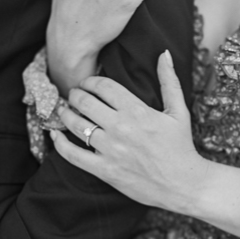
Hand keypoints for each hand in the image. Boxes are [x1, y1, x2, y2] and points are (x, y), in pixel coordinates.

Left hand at [50, 51, 206, 211]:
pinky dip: (60, 143)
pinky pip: (73, 155)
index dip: (90, 81)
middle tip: (73, 95)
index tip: (86, 83)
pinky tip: (55, 134)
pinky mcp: (104, 169)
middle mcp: (121, 128)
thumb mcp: (179, 111)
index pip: (104, 87)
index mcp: (137, 111)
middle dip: (75, 95)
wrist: (184, 185)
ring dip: (64, 114)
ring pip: (76, 125)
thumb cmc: (180, 146)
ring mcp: (110, 149)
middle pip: (85, 102)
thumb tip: (164, 53)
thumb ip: (169, 81)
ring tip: (63, 110)